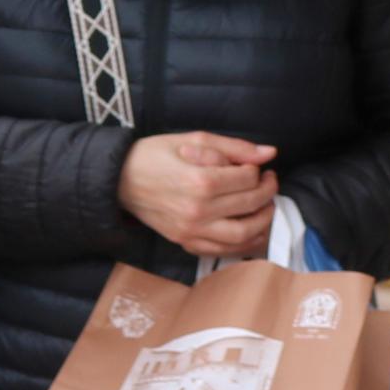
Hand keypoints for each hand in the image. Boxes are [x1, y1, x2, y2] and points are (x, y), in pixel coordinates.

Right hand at [119, 131, 278, 261]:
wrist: (120, 179)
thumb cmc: (154, 155)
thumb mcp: (193, 139)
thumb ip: (233, 147)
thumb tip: (269, 153)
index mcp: (199, 181)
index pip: (247, 179)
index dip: (259, 171)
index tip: (259, 168)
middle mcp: (197, 210)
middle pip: (250, 205)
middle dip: (267, 193)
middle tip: (268, 183)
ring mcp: (191, 230)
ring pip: (242, 235)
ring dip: (263, 221)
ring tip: (264, 207)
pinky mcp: (185, 242)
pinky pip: (222, 250)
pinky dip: (243, 243)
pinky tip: (250, 230)